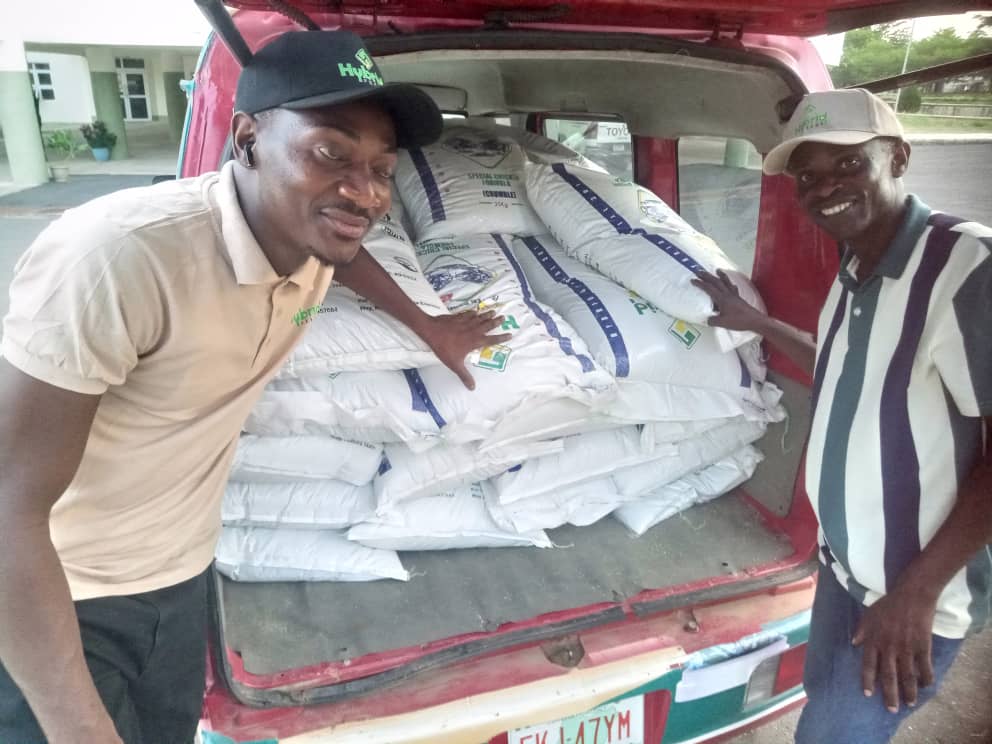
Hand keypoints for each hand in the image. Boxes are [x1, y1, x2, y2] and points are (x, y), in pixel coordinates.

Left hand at [420, 310, 512, 389]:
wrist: (432, 331)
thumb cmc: (444, 348)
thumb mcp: (455, 364)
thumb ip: (464, 375)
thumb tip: (472, 387)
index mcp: (474, 341)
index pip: (491, 339)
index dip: (501, 338)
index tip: (510, 335)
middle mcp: (473, 330)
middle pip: (487, 325)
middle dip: (496, 321)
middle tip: (503, 317)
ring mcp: (465, 322)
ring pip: (479, 317)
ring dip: (487, 314)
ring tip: (494, 311)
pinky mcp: (458, 317)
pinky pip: (468, 314)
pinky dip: (473, 312)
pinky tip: (475, 311)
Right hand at [691, 269, 766, 331]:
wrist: (754, 321)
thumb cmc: (738, 321)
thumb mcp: (722, 323)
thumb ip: (712, 320)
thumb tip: (708, 319)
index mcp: (722, 299)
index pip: (709, 288)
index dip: (700, 283)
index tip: (693, 280)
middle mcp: (727, 294)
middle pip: (716, 282)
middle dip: (707, 276)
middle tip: (700, 271)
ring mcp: (734, 295)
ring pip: (726, 282)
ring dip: (720, 275)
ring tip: (717, 270)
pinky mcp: (739, 298)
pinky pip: (733, 288)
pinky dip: (730, 284)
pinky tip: (731, 284)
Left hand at [852, 587, 937, 712]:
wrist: (912, 595)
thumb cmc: (888, 604)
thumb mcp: (868, 614)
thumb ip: (861, 630)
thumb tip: (853, 643)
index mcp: (874, 640)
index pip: (869, 666)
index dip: (869, 681)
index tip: (868, 695)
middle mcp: (889, 647)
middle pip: (889, 676)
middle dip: (890, 694)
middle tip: (891, 709)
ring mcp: (906, 648)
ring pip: (907, 676)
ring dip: (909, 692)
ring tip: (909, 704)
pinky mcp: (923, 646)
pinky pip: (925, 667)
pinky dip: (926, 679)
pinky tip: (925, 686)